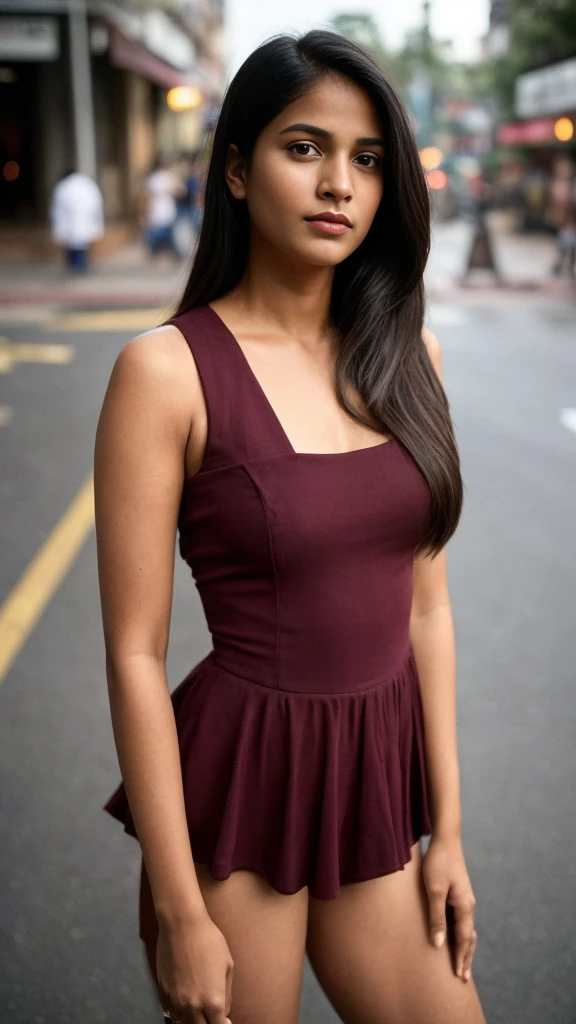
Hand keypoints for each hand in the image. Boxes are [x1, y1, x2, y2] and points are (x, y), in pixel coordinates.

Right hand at [156, 909, 233, 1021]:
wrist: (182, 925)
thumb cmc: (210, 941)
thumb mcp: (227, 966)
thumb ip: (226, 994)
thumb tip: (223, 1012)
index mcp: (213, 1001)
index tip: (225, 1020)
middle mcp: (192, 1007)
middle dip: (208, 1023)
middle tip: (213, 1014)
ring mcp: (175, 1001)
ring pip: (184, 1022)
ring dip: (193, 1018)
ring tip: (200, 1006)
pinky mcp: (162, 992)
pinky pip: (172, 1010)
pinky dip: (180, 1009)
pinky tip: (186, 997)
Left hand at [421, 833, 477, 982]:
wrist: (446, 839)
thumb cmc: (437, 863)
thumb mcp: (433, 890)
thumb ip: (436, 917)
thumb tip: (438, 944)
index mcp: (465, 906)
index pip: (464, 939)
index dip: (460, 958)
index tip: (459, 976)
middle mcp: (468, 904)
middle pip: (469, 937)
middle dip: (466, 957)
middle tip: (464, 977)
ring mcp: (464, 899)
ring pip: (466, 929)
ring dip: (464, 946)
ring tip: (461, 962)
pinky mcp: (458, 893)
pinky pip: (461, 920)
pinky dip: (460, 934)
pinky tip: (453, 937)